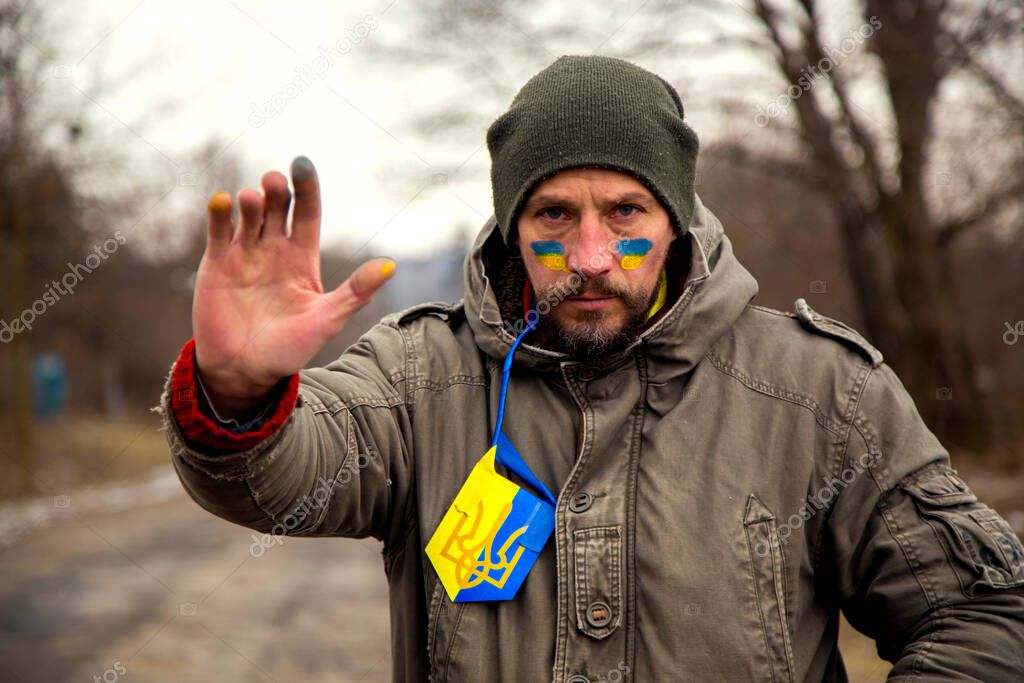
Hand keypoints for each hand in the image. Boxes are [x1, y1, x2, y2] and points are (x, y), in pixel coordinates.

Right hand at [192, 156, 394, 416]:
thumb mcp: (326, 319)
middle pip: (278, 208)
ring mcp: (245, 254)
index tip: (302, 163)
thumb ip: (355, 292)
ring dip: (251, 202)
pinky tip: (223, 201)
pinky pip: (219, 233)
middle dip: (278, 190)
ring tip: (253, 199)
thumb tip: (391, 266)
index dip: (307, 188)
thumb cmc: (289, 348)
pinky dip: (220, 215)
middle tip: (276, 181)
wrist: (246, 372)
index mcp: (302, 258)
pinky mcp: (217, 264)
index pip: (308, 213)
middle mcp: (274, 250)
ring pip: (250, 216)